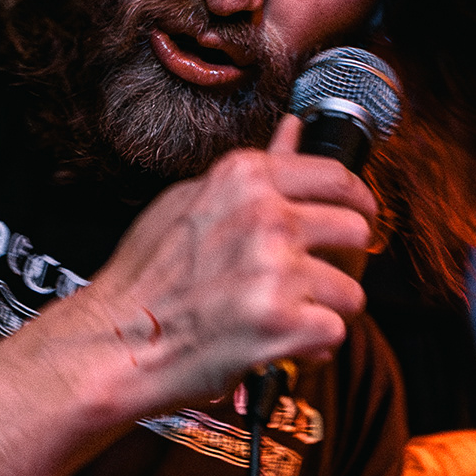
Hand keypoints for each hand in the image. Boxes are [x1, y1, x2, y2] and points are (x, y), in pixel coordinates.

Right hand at [65, 115, 376, 415]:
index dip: (358, 201)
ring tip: (285, 317)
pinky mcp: (281, 323)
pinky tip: (283, 345)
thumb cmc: (146, 276)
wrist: (116, 341)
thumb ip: (253, 170)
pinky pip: (334, 334)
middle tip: (315, 280)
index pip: (337, 176)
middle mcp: (265, 217)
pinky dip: (313, 348)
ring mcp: (275, 270)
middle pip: (355, 231)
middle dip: (343, 261)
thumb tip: (294, 127)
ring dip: (325, 310)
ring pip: (351, 291)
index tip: (359, 217)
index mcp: (245, 178)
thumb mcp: (191, 200)